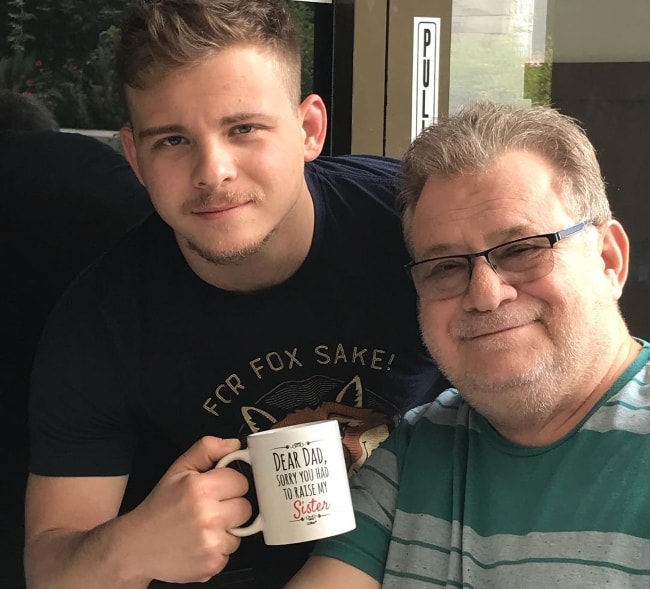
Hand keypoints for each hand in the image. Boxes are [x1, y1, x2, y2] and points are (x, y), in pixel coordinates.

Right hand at [122, 436, 251, 583]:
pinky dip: (219, 548)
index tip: (218, 488)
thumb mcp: (178, 469)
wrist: (137, 546)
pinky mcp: (212, 564)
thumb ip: (207, 449)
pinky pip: (230, 552)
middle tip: (211, 507)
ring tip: (204, 525)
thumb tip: (233, 444)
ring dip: (227, 529)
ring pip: (241, 531)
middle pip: (246, 507)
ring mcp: (211, 543)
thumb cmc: (159, 508)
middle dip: (232, 506)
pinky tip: (201, 542)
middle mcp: (207, 517)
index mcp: (200, 489)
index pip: (241, 481)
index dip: (230, 484)